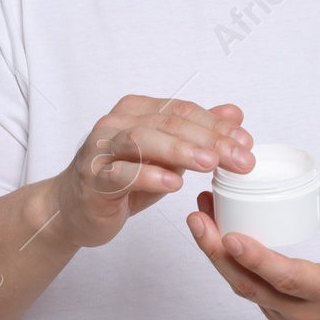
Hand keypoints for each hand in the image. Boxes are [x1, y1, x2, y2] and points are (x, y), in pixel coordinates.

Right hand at [46, 96, 253, 248]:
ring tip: (210, 164)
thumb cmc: (122, 179)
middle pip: (167, 123)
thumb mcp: (165, 156)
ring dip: (180, 150)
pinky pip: (121, 173)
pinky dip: (148, 175)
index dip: (216, 124)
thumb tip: (235, 114)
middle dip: (209, 139)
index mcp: (135, 110)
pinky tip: (173, 183)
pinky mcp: (92, 178)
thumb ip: (197, 133)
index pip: (182, 110)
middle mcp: (115, 123)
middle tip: (240, 157)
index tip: (246, 142)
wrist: (73, 209)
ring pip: (142, 140)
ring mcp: (100, 149)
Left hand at [186, 190, 319, 319]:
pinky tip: (218, 234)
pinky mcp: (281, 317)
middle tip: (197, 218)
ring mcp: (290, 319)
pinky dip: (230, 264)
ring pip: (245, 289)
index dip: (255, 258)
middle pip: (252, 286)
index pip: (287, 277)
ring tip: (201, 216)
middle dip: (217, 252)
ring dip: (217, 255)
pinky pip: (250, 291)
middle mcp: (306, 314)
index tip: (229, 235)